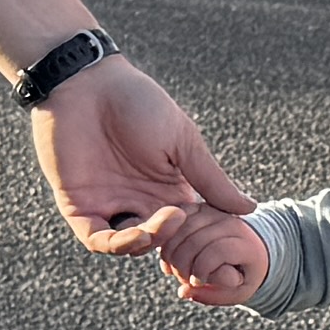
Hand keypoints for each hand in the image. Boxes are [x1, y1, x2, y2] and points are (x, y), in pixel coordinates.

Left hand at [34, 55, 248, 258]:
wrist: (87, 83)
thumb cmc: (139, 103)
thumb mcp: (183, 142)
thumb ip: (211, 180)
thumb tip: (249, 209)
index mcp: (168, 187)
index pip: (189, 227)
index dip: (202, 235)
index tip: (216, 233)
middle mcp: (140, 200)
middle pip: (162, 241)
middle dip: (176, 241)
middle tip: (186, 224)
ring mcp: (110, 204)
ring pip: (131, 246)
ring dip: (150, 243)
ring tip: (166, 223)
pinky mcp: (80, 206)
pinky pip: (98, 240)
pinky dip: (120, 245)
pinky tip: (141, 235)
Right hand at [158, 216, 269, 308]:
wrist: (248, 250)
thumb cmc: (243, 275)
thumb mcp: (237, 292)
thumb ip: (214, 295)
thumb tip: (184, 291)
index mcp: (247, 243)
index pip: (218, 251)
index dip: (202, 270)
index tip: (198, 282)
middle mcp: (231, 222)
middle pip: (195, 241)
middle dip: (183, 266)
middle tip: (185, 279)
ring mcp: (214, 212)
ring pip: (180, 230)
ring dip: (172, 255)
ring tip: (179, 270)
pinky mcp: (197, 207)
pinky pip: (173, 221)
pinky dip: (166, 242)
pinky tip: (170, 258)